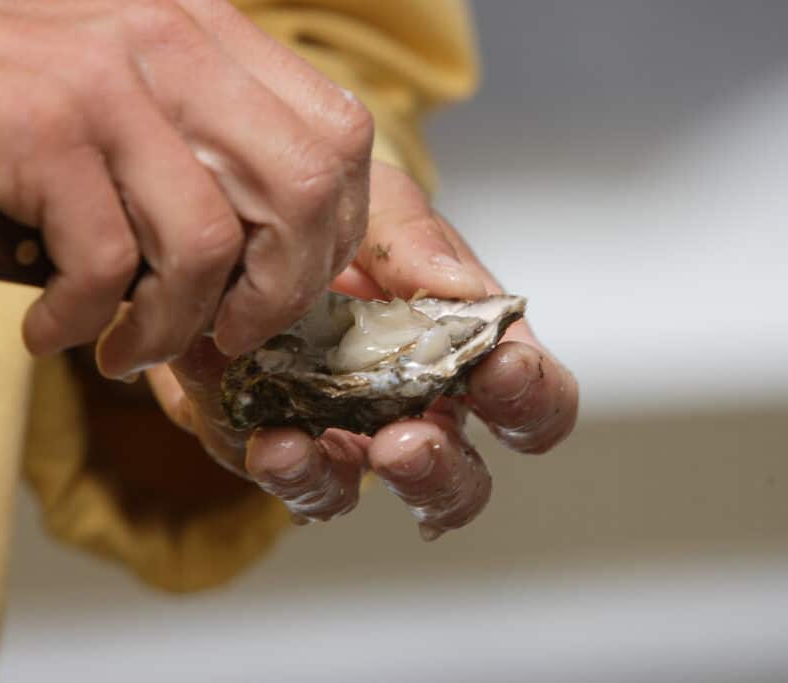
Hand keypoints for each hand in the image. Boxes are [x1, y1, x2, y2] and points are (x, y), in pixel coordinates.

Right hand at [0, 0, 371, 376]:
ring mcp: (105, 78)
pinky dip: (81, 321)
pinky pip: (106, 263)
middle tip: (222, 339)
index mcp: (211, 33)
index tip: (284, 292)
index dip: (333, 237)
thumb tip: (288, 258)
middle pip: (303, 193)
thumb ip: (214, 147)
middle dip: (276, 298)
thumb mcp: (136, 99)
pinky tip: (50, 328)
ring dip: (169, 329)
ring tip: (125, 349)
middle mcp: (172, 39)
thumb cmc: (13, 101)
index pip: (341, 139)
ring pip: (208, 245)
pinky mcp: (37, 126)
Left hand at [148, 161, 578, 538]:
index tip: (502, 368)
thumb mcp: (378, 208)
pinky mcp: (293, 446)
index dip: (533, 395)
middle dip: (444, 468)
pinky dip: (291, 469)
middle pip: (463, 476)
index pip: (532, 397)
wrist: (254, 227)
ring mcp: (357, 436)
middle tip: (409, 443)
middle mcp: (422, 409)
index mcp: (468, 352)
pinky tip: (275, 441)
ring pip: (378, 494)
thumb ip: (414, 239)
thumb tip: (461, 286)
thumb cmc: (341, 222)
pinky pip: (303, 480)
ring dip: (355, 481)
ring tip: (328, 448)